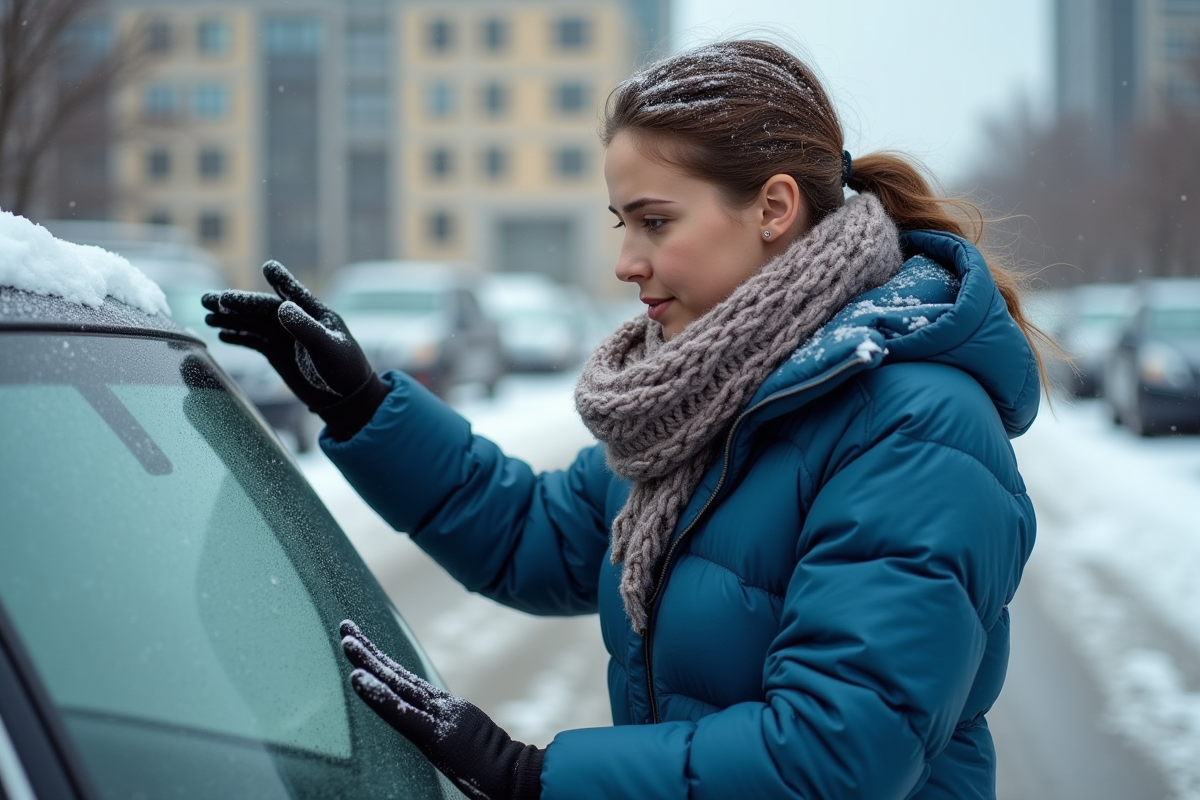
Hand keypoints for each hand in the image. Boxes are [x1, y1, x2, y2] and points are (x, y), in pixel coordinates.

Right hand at [202, 261, 387, 439]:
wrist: (345, 399)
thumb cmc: (345, 371)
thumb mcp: (328, 349)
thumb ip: (306, 329)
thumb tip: (282, 307)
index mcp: (315, 313)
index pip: (293, 293)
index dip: (281, 280)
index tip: (268, 267)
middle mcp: (297, 320)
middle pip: (262, 307)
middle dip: (237, 303)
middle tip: (210, 299)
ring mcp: (285, 336)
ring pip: (253, 322)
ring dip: (230, 318)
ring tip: (206, 313)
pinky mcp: (277, 351)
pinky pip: (253, 340)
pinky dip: (237, 336)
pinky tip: (219, 333)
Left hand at [339, 620, 543, 799]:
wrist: (517, 776)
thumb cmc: (493, 768)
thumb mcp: (465, 744)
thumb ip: (448, 730)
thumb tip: (436, 729)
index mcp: (442, 710)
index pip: (404, 682)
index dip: (380, 663)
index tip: (360, 644)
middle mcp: (438, 706)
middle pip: (395, 673)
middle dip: (368, 651)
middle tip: (345, 627)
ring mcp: (438, 716)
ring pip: (396, 684)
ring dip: (368, 662)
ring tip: (346, 642)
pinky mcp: (437, 734)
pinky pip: (401, 713)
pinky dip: (378, 695)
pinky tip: (358, 678)